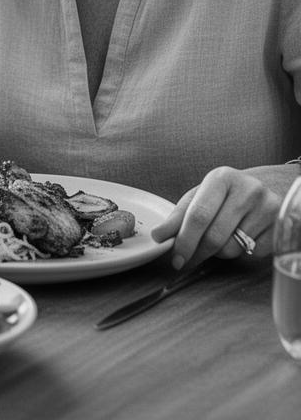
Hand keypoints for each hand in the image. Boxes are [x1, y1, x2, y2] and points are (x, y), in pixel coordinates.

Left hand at [151, 165, 282, 269]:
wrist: (262, 189)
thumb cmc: (223, 195)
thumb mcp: (198, 197)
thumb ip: (178, 217)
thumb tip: (157, 236)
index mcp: (221, 177)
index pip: (199, 215)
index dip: (184, 240)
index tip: (175, 258)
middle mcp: (248, 189)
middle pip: (214, 236)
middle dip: (196, 252)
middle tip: (186, 260)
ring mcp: (268, 208)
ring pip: (232, 249)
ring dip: (217, 252)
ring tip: (218, 237)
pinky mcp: (280, 227)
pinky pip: (251, 254)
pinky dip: (238, 253)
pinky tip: (238, 238)